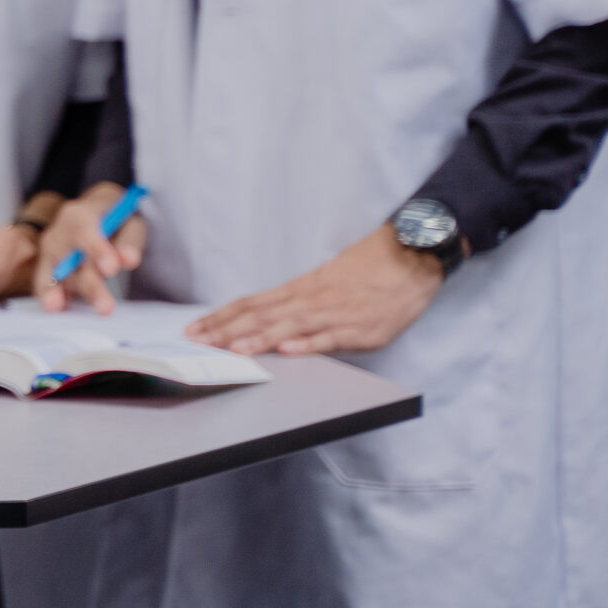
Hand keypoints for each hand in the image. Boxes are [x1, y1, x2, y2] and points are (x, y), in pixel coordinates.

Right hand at [34, 182, 146, 314]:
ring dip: (67, 295)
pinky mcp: (46, 268)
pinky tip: (58, 309)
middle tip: (106, 307)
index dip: (96, 249)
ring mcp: (49, 251)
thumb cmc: (115, 220)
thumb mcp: (130, 222)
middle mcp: (58, 232)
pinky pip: (44, 284)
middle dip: (88, 285)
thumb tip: (128, 259)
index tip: (111, 269)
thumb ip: (129, 241)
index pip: (84, 231)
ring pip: (57, 276)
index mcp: (79, 215)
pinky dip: (50, 297)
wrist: (95, 215)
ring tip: (72, 311)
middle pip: (69, 260)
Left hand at [188, 225, 444, 356]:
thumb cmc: (369, 269)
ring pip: (290, 326)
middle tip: (197, 341)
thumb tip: (264, 319)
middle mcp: (312, 300)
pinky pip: (331, 338)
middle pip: (262, 315)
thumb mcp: (325, 281)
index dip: (222, 316)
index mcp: (301, 289)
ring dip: (259, 339)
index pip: (252, 303)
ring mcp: (336, 314)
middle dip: (227, 330)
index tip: (195, 328)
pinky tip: (288, 350)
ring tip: (232, 348)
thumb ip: (297, 301)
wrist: (412, 257)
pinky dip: (309, 344)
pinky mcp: (363, 329)